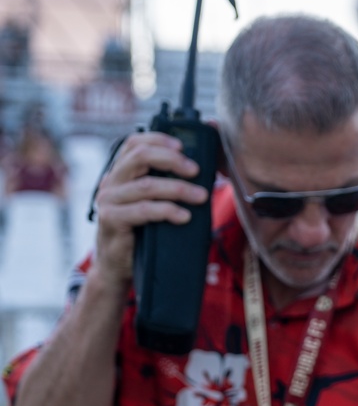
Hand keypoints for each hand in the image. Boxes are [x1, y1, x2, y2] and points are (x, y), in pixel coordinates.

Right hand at [91, 131, 209, 287]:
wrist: (119, 265)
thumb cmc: (142, 232)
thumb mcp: (153, 203)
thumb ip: (165, 186)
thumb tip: (200, 173)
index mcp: (121, 173)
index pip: (134, 143)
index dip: (158, 139)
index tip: (183, 146)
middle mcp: (111, 182)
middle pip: (140, 157)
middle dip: (172, 160)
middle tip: (196, 170)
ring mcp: (108, 200)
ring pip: (147, 185)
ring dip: (178, 189)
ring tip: (201, 196)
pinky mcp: (111, 220)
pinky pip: (144, 210)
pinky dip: (168, 210)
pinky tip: (184, 216)